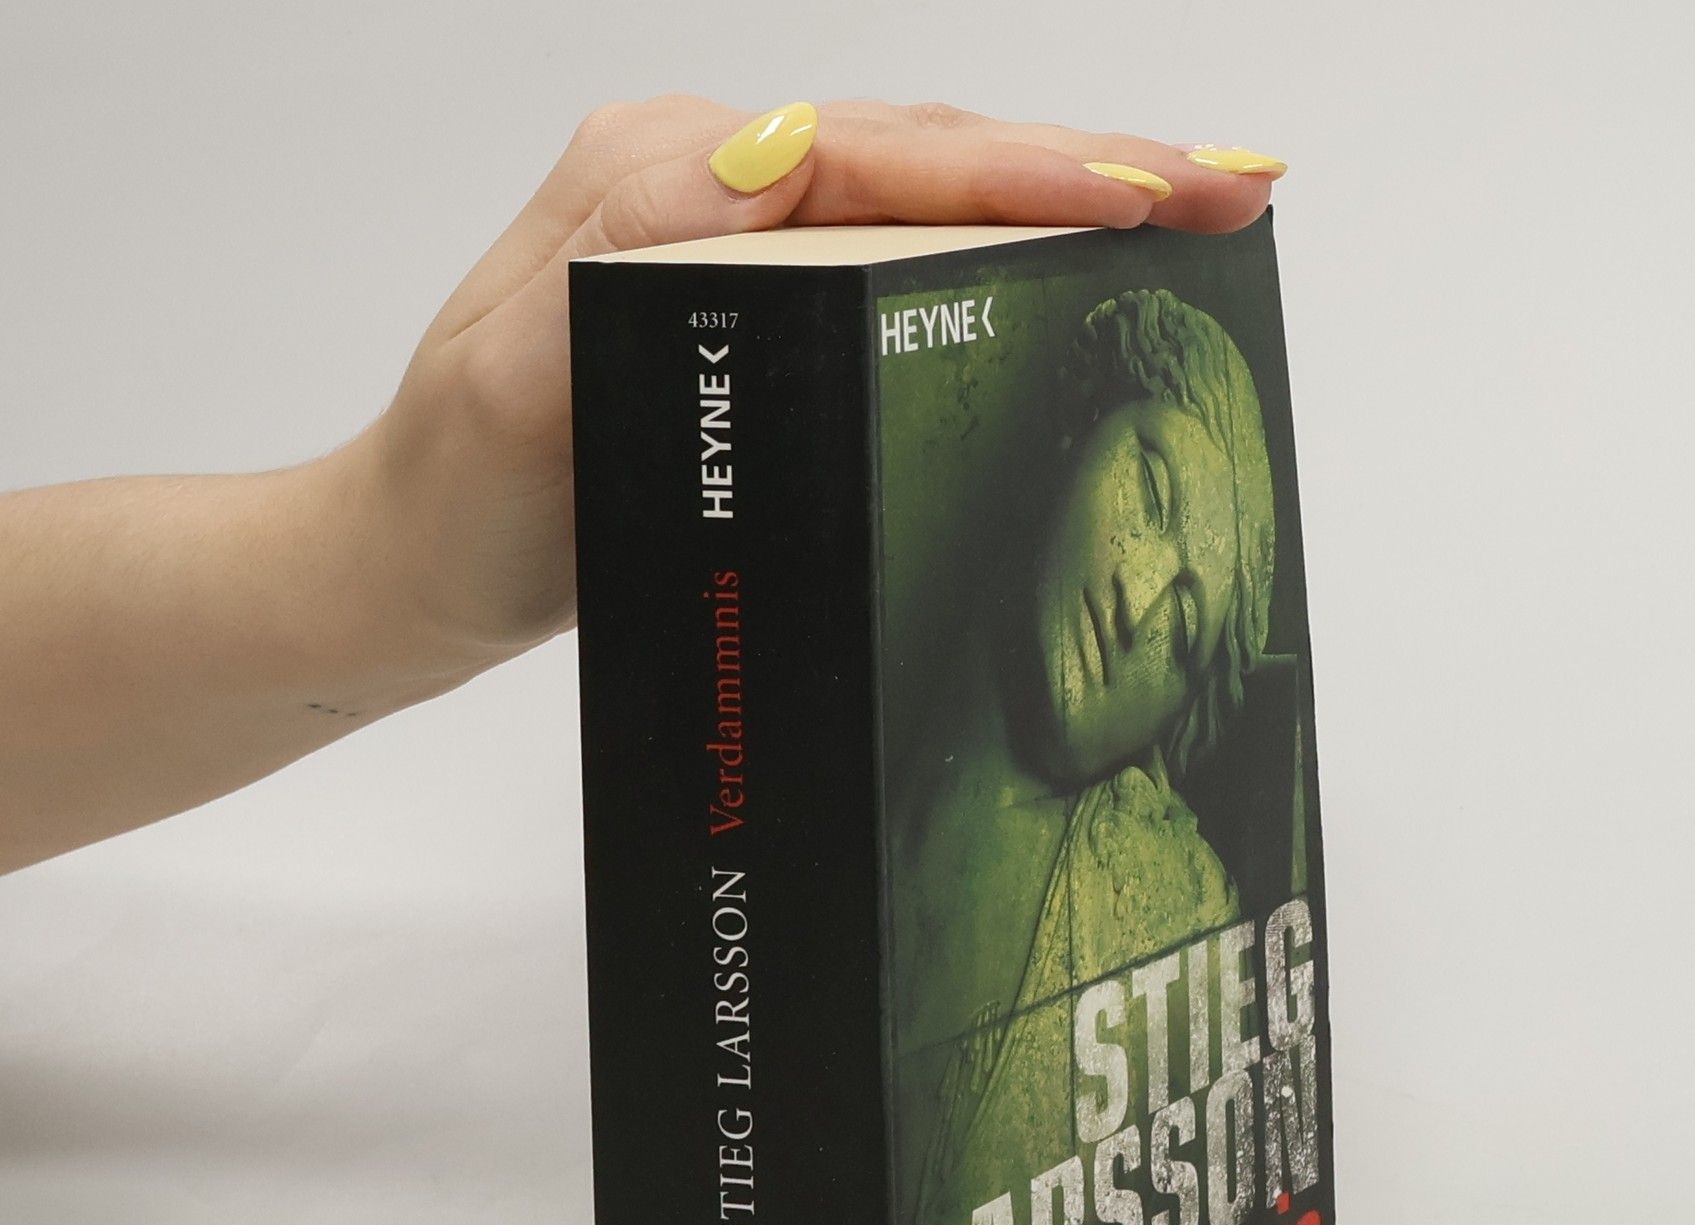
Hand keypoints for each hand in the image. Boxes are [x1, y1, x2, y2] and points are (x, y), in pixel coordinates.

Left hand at [353, 97, 1285, 670]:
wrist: (413, 561)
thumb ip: (628, 271)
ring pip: (925, 183)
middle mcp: (699, 180)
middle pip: (924, 146)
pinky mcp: (748, 288)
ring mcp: (729, 229)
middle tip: (1234, 184)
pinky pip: (895, 240)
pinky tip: (1074, 257)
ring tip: (1193, 204)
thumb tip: (775, 176)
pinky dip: (998, 239)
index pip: (874, 153)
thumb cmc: (463, 502)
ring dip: (1064, 188)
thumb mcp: (515, 388)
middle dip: (1089, 160)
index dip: (1024, 167)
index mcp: (655, 182)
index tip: (1149, 191)